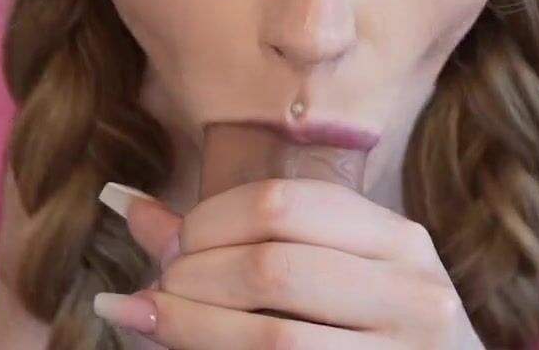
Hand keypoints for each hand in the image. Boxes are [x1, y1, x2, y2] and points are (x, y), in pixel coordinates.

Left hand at [95, 179, 485, 348]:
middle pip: (271, 264)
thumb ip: (234, 242)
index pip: (283, 203)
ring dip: (192, 326)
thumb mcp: (325, 278)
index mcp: (399, 240)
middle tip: (161, 291)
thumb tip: (124, 204)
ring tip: (159, 320)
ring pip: (272, 336)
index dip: (208, 222)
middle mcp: (414, 292)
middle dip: (194, 277)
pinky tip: (180, 348)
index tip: (173, 247)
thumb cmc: (366, 337)